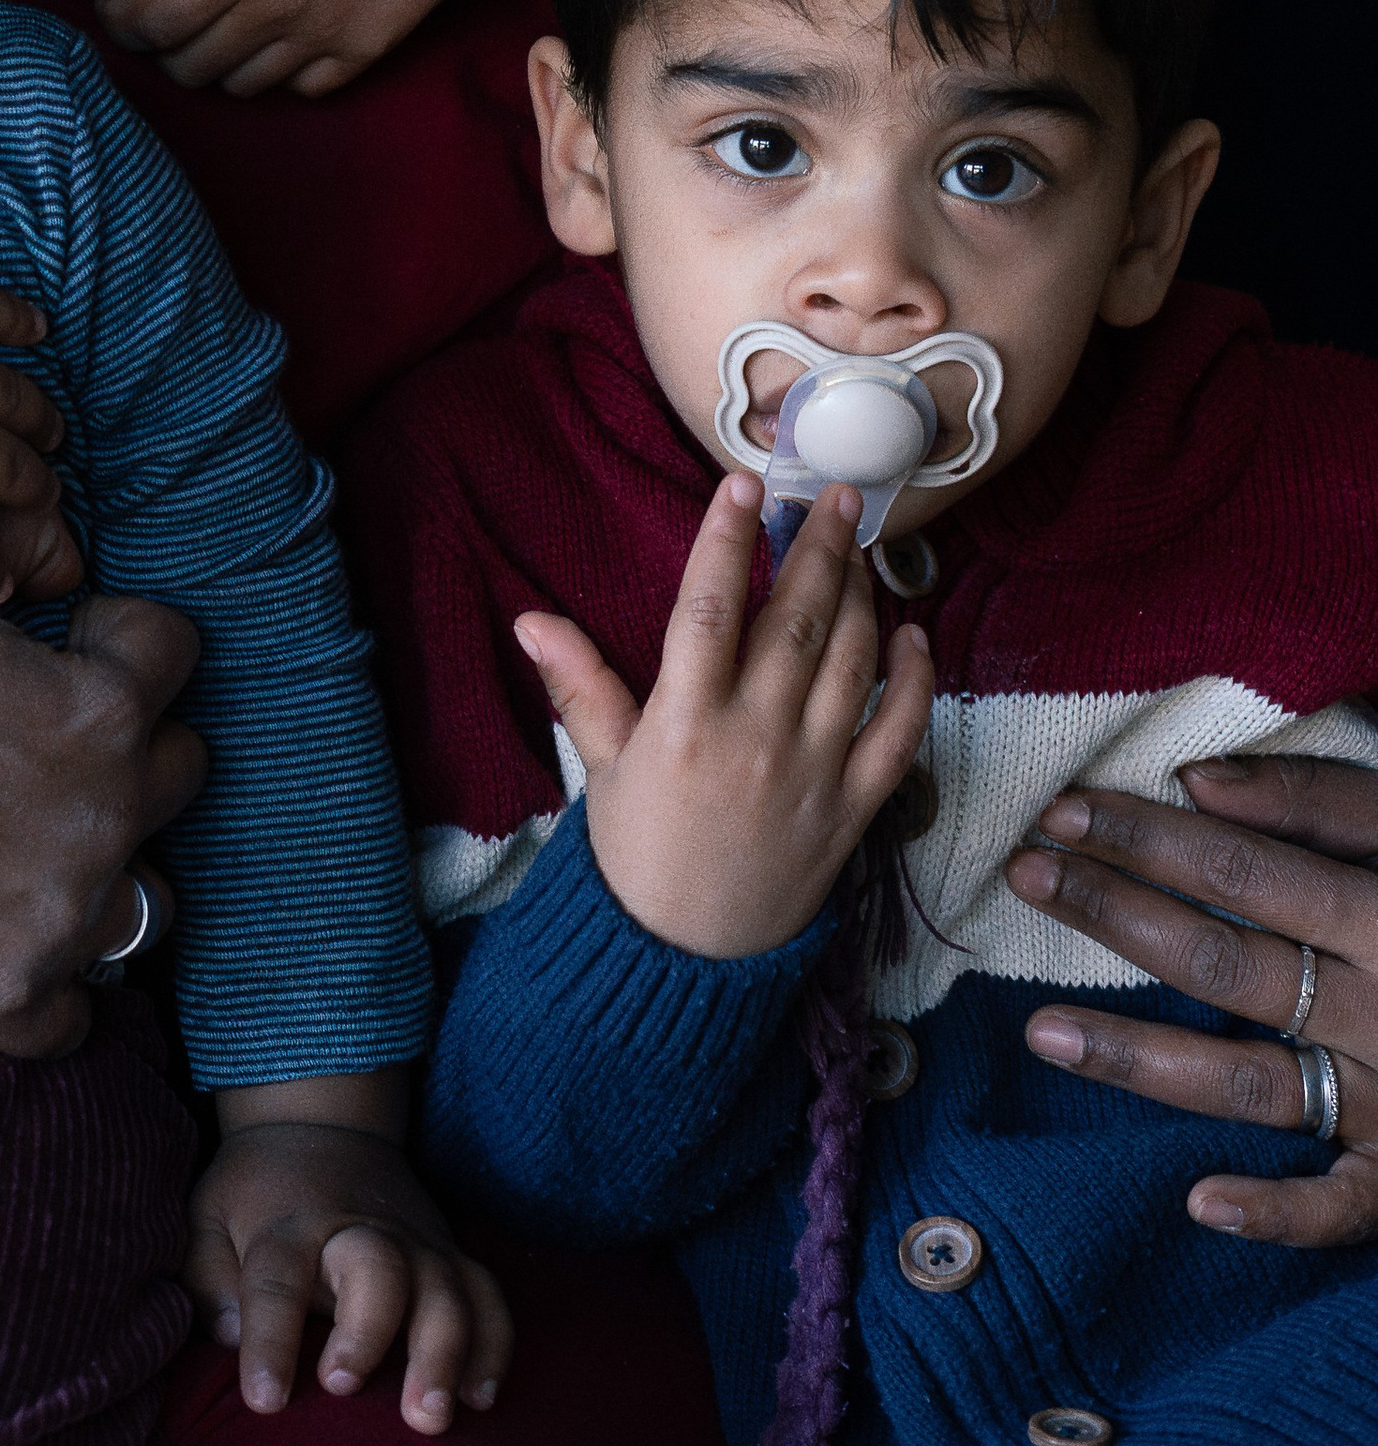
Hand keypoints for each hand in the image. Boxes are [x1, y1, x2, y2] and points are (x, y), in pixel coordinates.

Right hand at [0, 562, 207, 1053]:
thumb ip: (7, 575)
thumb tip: (45, 561)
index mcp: (101, 707)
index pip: (174, 648)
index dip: (121, 630)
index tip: (74, 634)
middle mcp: (107, 814)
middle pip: (181, 769)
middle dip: (133, 743)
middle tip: (54, 736)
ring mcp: (60, 914)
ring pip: (148, 900)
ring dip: (111, 867)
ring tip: (46, 845)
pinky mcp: (4, 992)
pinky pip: (73, 1019)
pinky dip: (55, 990)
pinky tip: (16, 943)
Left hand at [98, 0, 549, 97]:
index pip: (152, 18)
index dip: (121, 20)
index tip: (116, 2)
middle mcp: (275, 6)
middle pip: (189, 63)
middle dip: (163, 45)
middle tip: (163, 13)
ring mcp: (324, 33)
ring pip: (242, 84)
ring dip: (216, 62)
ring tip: (217, 26)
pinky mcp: (368, 47)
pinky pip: (304, 88)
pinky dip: (280, 72)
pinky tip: (279, 34)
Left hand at [188, 1086, 510, 1431]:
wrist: (322, 1123)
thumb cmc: (256, 1191)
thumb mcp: (207, 1214)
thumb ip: (207, 1275)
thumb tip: (227, 1336)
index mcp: (288, 1225)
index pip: (276, 1280)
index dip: (269, 1340)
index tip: (264, 1401)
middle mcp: (356, 1229)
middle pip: (375, 1270)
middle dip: (367, 1332)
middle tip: (347, 1389)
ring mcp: (413, 1239)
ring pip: (444, 1288)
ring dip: (444, 1351)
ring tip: (432, 1417)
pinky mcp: (450, 1252)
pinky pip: (487, 1295)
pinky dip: (493, 1344)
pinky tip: (482, 1398)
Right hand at [523, 474, 933, 956]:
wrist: (687, 960)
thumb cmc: (638, 855)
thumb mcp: (602, 767)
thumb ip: (578, 684)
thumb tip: (530, 617)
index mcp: (684, 723)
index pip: (708, 609)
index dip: (726, 540)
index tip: (742, 485)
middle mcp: (756, 738)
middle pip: (795, 621)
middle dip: (816, 547)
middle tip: (830, 494)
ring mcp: (814, 771)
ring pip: (851, 662)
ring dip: (861, 595)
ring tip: (858, 545)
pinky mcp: (855, 807)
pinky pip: (900, 733)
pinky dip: (914, 681)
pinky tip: (912, 634)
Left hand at [1008, 754, 1377, 1241]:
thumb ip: (1332, 799)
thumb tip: (1201, 782)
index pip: (1249, 867)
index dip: (1150, 836)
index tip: (1061, 807)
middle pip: (1228, 961)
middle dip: (1118, 913)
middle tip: (1025, 875)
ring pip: (1250, 1082)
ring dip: (1142, 1061)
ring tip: (1040, 1032)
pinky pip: (1345, 1207)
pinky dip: (1279, 1214)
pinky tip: (1198, 1203)